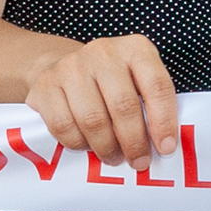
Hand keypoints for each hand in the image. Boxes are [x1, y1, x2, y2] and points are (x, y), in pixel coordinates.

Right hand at [23, 33, 178, 167]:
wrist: (63, 63)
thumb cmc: (111, 78)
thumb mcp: (138, 77)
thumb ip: (152, 103)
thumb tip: (163, 143)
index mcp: (136, 48)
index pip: (157, 86)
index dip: (164, 121)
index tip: (166, 148)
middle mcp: (104, 53)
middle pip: (123, 106)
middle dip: (134, 141)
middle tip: (139, 161)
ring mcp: (71, 67)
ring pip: (92, 119)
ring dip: (106, 147)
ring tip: (114, 157)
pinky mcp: (45, 86)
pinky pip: (63, 125)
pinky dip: (78, 143)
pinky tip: (88, 147)